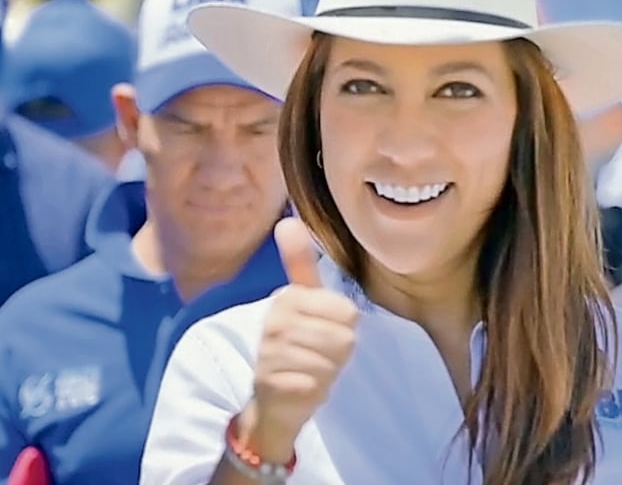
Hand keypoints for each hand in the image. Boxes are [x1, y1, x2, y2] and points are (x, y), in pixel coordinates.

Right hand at [239, 218, 359, 461]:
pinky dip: (315, 391)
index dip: (343, 330)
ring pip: (332, 362)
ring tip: (308, 371)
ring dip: (326, 373)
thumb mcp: (301, 303)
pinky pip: (317, 385)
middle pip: (344, 337)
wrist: (272, 400)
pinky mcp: (274, 383)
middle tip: (316, 356)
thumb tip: (286, 221)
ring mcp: (273, 353)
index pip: (348, 313)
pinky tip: (300, 388)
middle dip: (337, 354)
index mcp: (287, 298)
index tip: (321, 334)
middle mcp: (276, 322)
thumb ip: (299, 263)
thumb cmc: (296, 348)